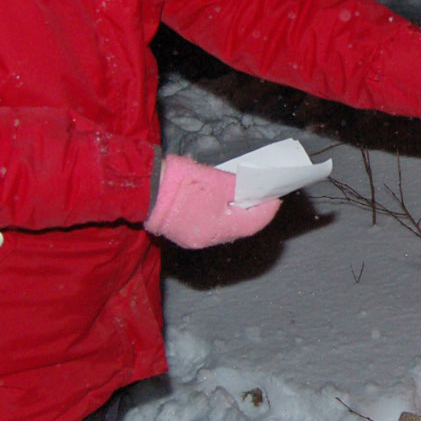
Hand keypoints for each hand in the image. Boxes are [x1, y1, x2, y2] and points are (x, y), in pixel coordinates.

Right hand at [145, 155, 280, 248]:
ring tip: (243, 198)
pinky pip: (209, 227)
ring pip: (224, 228)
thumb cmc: (181, 182)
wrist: (145, 188)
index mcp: (218, 228)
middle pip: (239, 228)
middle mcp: (208, 239)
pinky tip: (221, 204)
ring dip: (235, 214)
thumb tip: (253, 189)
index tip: (275, 197)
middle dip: (252, 212)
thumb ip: (239, 187)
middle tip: (261, 196)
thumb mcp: (216, 180)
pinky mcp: (182, 233)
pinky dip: (219, 216)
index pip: (253, 223)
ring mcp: (193, 239)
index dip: (267, 210)